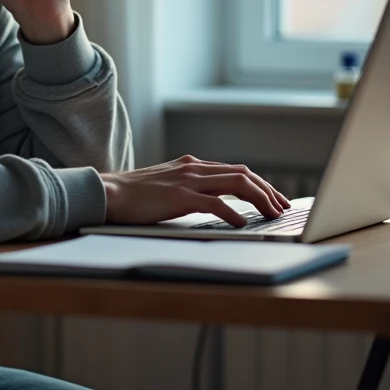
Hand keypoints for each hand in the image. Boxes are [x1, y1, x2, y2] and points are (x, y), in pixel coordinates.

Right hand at [100, 155, 292, 226]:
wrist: (107, 192)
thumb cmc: (134, 196)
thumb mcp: (167, 187)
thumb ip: (190, 189)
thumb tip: (214, 204)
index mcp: (192, 166)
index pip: (236, 171)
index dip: (260, 185)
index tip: (274, 199)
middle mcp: (194, 168)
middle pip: (243, 174)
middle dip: (268, 191)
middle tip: (282, 208)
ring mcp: (187, 181)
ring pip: (236, 184)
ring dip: (259, 199)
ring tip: (272, 214)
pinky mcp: (178, 197)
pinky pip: (214, 203)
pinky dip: (233, 213)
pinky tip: (243, 224)